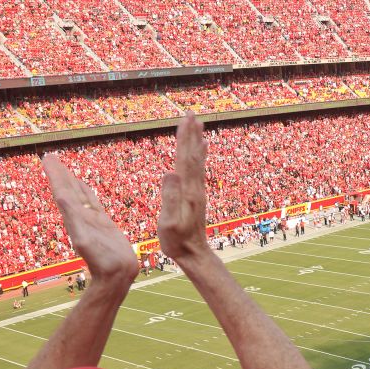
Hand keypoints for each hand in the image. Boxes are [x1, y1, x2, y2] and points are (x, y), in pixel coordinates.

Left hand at [43, 154, 137, 283]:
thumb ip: (74, 216)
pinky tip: (83, 186)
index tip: (47, 158)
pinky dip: (86, 192)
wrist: (117, 276)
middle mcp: (79, 217)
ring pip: (79, 196)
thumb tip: (60, 195)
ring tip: (64, 168)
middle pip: (68, 190)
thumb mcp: (85, 236)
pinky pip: (92, 203)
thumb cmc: (103, 260)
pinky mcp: (103, 224)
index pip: (62, 191)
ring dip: (71, 181)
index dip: (55, 175)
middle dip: (60, 174)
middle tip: (50, 156)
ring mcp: (91, 220)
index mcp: (73, 217)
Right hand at [157, 112, 208, 259]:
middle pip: (193, 155)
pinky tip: (200, 150)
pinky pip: (198, 170)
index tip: (185, 119)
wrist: (194, 254)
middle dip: (192, 134)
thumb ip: (170, 198)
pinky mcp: (197, 196)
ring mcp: (198, 191)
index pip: (185, 158)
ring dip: (196, 141)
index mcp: (187, 191)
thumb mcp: (169, 222)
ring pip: (197, 161)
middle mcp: (195, 188)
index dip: (185, 138)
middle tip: (192, 113)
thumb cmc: (177, 241)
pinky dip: (199, 156)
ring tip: (198, 125)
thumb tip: (170, 173)